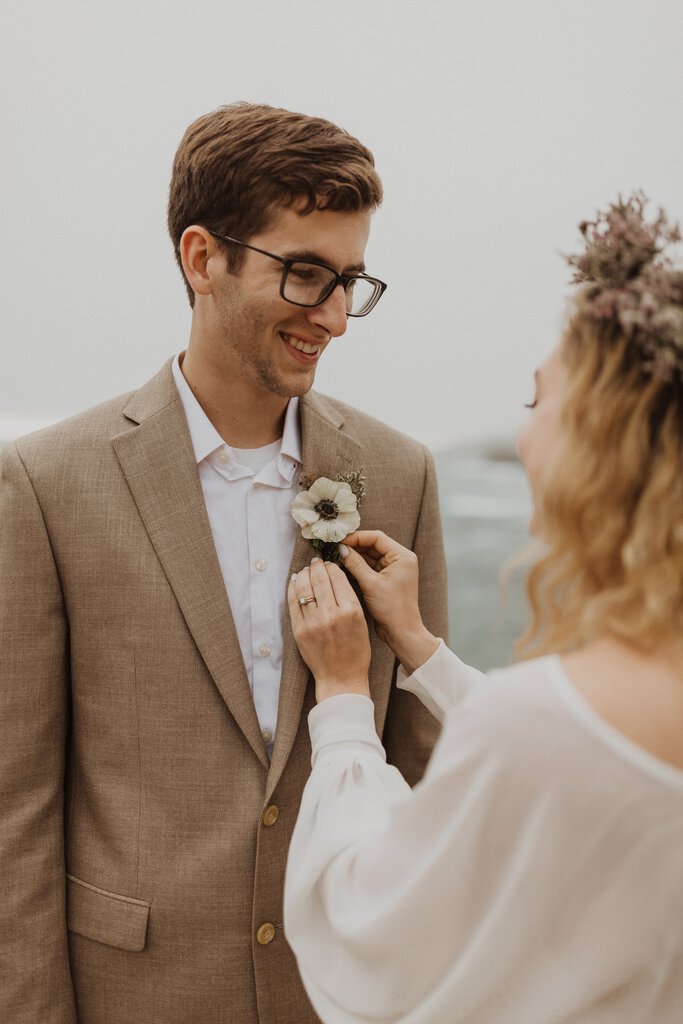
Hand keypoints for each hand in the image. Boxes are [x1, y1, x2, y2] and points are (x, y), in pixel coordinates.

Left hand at [288, 558, 370, 702]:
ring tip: (306, 570)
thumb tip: (335, 575)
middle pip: (320, 578)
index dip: (331, 566)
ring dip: (304, 574)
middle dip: (317, 566)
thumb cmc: (356, 651)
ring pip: (304, 587)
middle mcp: (332, 613)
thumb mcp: (362, 621)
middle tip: (316, 562)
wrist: (341, 677)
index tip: (329, 564)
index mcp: (351, 610)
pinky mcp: (299, 630)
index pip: (337, 577)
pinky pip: (293, 602)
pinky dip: (293, 588)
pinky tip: (295, 581)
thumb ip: (349, 598)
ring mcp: (313, 622)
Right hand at [340, 531, 438, 673]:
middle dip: (354, 547)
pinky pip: (369, 568)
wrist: (401, 632)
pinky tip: (343, 567)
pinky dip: (357, 567)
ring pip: (369, 557)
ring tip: (336, 558)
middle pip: (372, 546)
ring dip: (354, 557)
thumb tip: (341, 549)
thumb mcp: (371, 583)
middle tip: (334, 549)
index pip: (376, 538)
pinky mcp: (385, 580)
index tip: (339, 541)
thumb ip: (355, 563)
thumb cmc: (392, 608)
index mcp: (402, 556)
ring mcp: (392, 570)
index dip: (357, 537)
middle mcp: (399, 560)